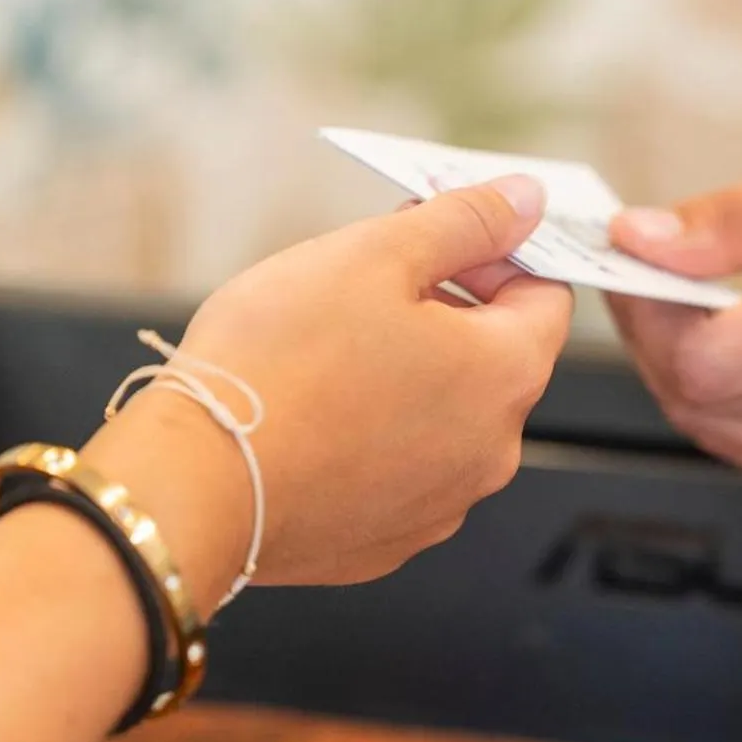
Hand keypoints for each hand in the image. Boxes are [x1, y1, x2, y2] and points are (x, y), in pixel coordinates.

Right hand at [89, 176, 571, 593]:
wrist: (195, 484)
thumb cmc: (278, 364)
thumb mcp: (375, 255)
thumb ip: (466, 221)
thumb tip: (525, 200)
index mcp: (506, 375)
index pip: (547, 297)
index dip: (493, 255)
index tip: (433, 242)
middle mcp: (493, 451)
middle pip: (496, 358)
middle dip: (445, 312)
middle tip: (365, 287)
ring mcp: (442, 505)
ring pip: (447, 416)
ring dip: (408, 375)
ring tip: (328, 354)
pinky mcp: (387, 541)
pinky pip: (400, 469)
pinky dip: (373, 435)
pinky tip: (314, 414)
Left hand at [608, 145, 741, 500]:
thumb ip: (738, 218)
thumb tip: (638, 242)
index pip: (704, 360)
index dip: (644, 315)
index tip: (634, 264)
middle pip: (699, 401)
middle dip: (654, 339)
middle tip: (654, 279)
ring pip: (720, 434)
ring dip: (687, 375)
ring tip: (699, 311)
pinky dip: (732, 407)